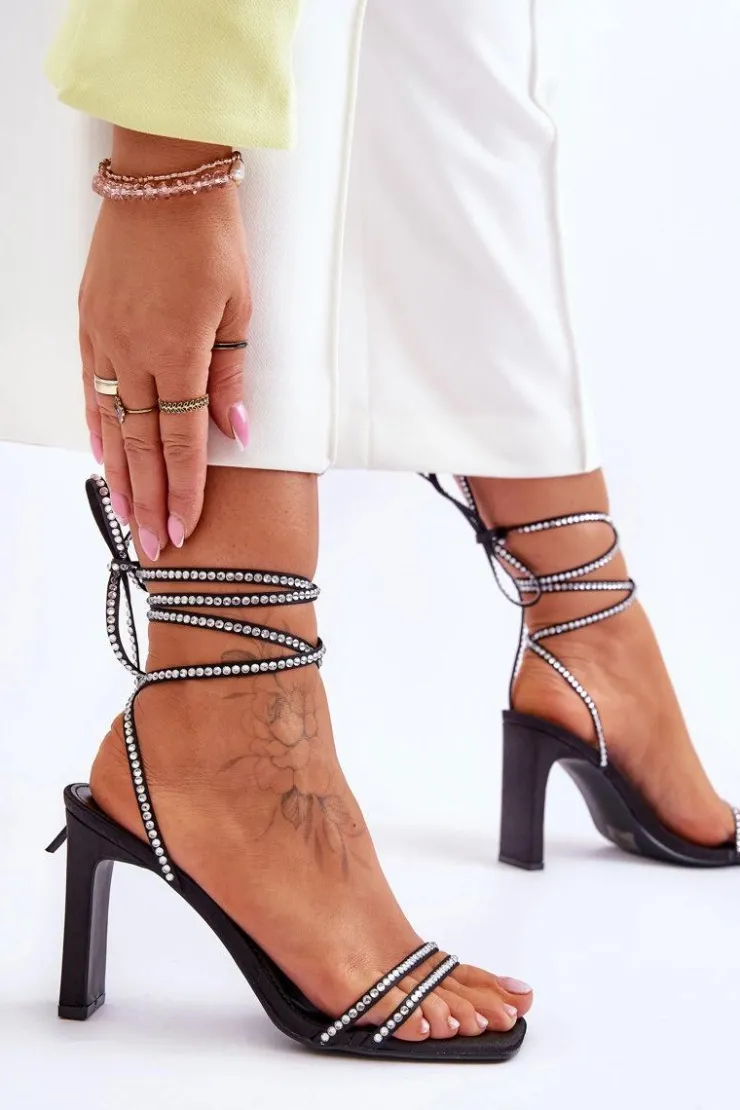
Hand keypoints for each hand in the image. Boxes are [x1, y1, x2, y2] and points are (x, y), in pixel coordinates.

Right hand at [80, 128, 250, 558]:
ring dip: (119, 474)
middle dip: (148, 499)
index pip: (181, 441)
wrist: (162, 180)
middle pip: (142, 444)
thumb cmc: (210, 239)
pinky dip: (96, 427)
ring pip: (111, 424)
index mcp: (178, 353)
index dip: (183, 490)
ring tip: (124, 514)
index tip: (183, 528)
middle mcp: (135, 353)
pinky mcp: (90, 323)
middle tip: (150, 544)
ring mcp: (106, 339)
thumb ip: (231, 379)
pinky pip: (92, 389)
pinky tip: (101, 456)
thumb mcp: (238, 310)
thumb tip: (235, 435)